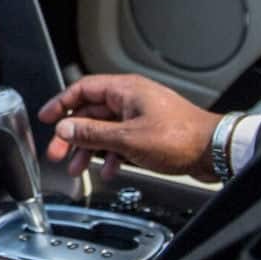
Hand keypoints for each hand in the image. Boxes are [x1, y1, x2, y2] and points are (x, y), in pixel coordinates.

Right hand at [36, 74, 221, 182]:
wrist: (214, 151)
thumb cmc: (181, 138)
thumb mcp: (127, 139)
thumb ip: (92, 134)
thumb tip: (65, 129)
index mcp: (126, 90)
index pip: (82, 89)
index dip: (61, 104)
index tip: (46, 119)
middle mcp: (132, 99)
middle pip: (91, 113)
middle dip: (72, 135)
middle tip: (57, 152)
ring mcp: (141, 115)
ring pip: (105, 129)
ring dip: (90, 149)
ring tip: (78, 168)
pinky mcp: (149, 132)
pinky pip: (120, 140)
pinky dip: (111, 155)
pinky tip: (109, 170)